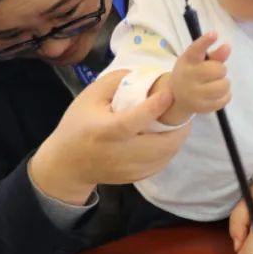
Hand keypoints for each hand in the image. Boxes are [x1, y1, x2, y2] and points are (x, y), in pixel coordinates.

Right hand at [29, 70, 189, 204]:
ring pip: (165, 155)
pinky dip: (169, 150)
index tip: (170, 94)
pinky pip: (162, 163)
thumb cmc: (78, 126)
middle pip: (159, 144)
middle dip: (178, 127)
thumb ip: (116, 82)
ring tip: (179, 122)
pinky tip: (167, 137)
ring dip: (177, 138)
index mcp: (106, 131)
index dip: (154, 107)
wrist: (68, 165)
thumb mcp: (89, 97)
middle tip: (183, 110)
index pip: (133, 121)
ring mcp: (130, 169)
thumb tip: (145, 76)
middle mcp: (120, 153)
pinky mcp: (136, 177)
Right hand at [168, 32, 230, 119]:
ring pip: (223, 86)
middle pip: (217, 70)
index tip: (214, 34)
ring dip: (224, 83)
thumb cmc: (192, 73)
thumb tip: (227, 47)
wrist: (177, 97)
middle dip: (221, 70)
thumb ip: (215, 54)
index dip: (206, 41)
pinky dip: (226, 95)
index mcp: (188, 60)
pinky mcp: (202, 107)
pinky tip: (217, 93)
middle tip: (215, 73)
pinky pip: (225, 99)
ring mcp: (194, 94)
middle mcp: (188, 76)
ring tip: (217, 83)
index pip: (196, 49)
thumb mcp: (198, 61)